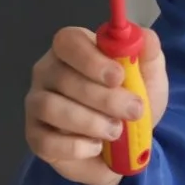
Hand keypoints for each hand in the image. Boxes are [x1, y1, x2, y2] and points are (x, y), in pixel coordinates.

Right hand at [24, 25, 166, 184]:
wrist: (126, 148)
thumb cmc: (131, 102)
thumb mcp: (150, 78)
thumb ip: (149, 54)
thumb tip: (146, 36)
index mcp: (75, 49)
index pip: (69, 41)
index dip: (91, 58)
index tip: (118, 77)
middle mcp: (48, 71)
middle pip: (63, 76)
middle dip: (103, 97)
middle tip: (133, 111)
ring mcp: (36, 103)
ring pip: (50, 106)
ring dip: (89, 122)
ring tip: (116, 130)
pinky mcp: (34, 136)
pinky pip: (45, 141)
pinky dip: (76, 147)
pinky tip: (96, 146)